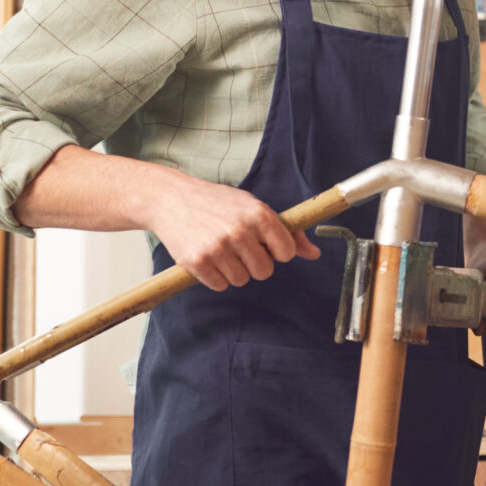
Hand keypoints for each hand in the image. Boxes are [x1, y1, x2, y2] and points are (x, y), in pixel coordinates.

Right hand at [137, 167, 321, 291]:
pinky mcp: (197, 262)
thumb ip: (287, 232)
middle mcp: (240, 231)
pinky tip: (209, 258)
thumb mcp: (254, 207)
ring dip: (234, 271)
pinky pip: (220, 285)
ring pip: (242, 280)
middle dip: (255, 264)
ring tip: (222, 250)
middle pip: (264, 271)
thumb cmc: (218, 203)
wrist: (171, 199)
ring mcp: (217, 248)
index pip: (287, 252)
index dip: (277, 252)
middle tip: (239, 248)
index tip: (264, 245)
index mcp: (259, 214)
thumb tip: (314, 254)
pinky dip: (216, 277)